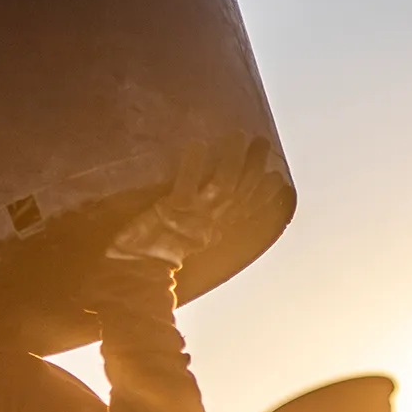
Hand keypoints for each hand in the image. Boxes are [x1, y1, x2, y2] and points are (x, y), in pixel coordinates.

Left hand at [108, 135, 279, 268]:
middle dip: (255, 167)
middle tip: (264, 142)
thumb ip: (198, 227)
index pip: (246, 213)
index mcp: (212, 233)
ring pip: (222, 186)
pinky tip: (199, 145)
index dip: (265, 196)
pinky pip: (186, 186)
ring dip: (232, 160)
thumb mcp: (183, 242)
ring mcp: (190, 218)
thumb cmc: (153, 258)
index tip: (279, 178)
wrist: (133, 274)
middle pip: (239, 193)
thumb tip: (204, 209)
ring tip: (239, 136)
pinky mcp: (169, 211)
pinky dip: (193, 165)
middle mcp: (208, 225)